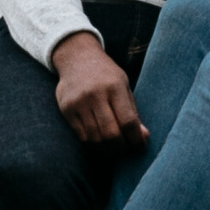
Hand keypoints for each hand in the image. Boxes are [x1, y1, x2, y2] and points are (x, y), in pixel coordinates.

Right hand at [52, 32, 145, 146]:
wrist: (77, 58)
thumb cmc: (106, 75)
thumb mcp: (123, 86)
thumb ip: (132, 111)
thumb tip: (143, 137)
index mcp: (115, 87)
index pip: (128, 121)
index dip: (136, 139)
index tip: (141, 148)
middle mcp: (96, 94)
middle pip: (111, 134)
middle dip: (121, 148)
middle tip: (126, 151)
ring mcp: (79, 102)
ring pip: (95, 138)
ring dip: (107, 150)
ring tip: (114, 150)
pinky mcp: (66, 109)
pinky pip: (81, 136)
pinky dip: (93, 144)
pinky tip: (100, 144)